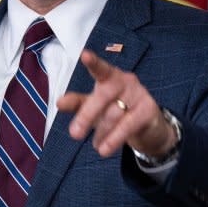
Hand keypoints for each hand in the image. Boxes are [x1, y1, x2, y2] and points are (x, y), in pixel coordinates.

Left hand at [56, 49, 176, 157]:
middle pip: (103, 95)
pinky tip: (105, 150)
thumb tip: (59, 102)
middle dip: (87, 115)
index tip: (84, 55)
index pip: (101, 68)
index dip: (93, 62)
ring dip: (101, 132)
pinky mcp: (148, 109)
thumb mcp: (95, 107)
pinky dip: (114, 139)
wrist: (147, 126)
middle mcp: (125, 80)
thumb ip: (78, 103)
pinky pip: (127, 125)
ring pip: (114, 114)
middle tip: (74, 134)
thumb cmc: (116, 110)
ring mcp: (139, 93)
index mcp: (110, 76)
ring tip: (96, 145)